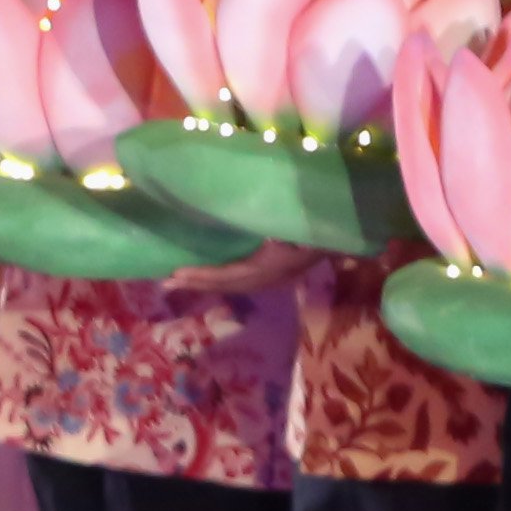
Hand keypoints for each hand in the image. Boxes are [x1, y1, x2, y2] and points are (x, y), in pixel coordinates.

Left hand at [164, 241, 324, 297]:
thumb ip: (277, 231)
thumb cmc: (317, 225)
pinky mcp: (275, 275)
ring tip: (179, 280)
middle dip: (196, 283)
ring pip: (232, 285)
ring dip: (205, 283)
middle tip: (166, 282)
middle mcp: (268, 277)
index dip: (203, 275)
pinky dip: (221, 280)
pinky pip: (241, 281)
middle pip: (226, 284)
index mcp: (270, 266)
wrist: (344, 236)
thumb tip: (263, 238)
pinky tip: (209, 276)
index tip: (177, 273)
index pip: (229, 274)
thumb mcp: (295, 226)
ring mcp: (273, 279)